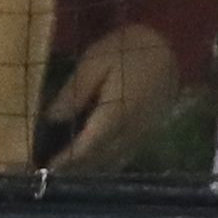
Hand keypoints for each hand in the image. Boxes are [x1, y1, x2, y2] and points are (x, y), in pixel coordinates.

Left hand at [41, 22, 182, 176]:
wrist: (170, 46)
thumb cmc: (128, 48)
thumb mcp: (94, 62)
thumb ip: (74, 91)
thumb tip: (52, 118)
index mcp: (115, 113)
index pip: (87, 146)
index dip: (66, 160)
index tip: (46, 169)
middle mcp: (130, 129)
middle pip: (100, 157)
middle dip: (76, 167)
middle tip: (52, 171)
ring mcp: (143, 132)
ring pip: (114, 158)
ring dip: (92, 166)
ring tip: (70, 169)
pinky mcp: (149, 129)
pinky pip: (126, 152)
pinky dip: (108, 159)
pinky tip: (96, 159)